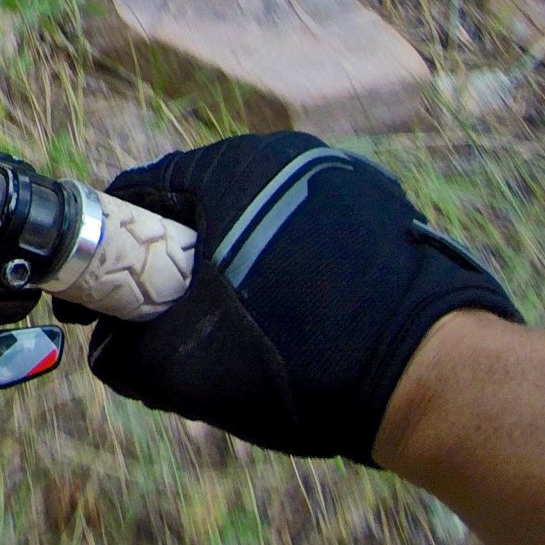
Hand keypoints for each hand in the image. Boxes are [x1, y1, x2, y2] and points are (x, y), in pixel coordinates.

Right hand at [76, 133, 517, 463]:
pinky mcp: (392, 219)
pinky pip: (312, 241)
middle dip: (180, 263)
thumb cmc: (300, 358)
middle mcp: (295, 159)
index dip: (114, 246)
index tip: (106, 297)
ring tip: (242, 334)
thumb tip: (106, 346)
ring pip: (261, 226)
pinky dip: (291, 275)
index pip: (145, 191)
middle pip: (206, 208)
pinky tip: (300, 328)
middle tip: (172, 323)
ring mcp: (351, 185)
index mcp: (238, 167)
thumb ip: (125, 352)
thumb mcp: (188, 368)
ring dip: (238, 270)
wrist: (437, 385)